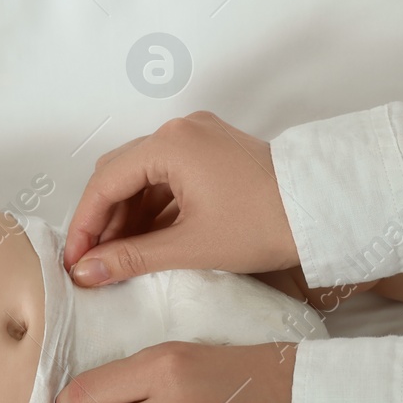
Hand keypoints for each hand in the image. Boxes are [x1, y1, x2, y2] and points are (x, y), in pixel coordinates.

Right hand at [62, 111, 298, 285]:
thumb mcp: (190, 247)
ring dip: (129, 216)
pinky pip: (168, 177)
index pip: (105, 182)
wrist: (327, 212)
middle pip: (120, 174)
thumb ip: (131, 258)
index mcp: (171, 144)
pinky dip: (154, 209)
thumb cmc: (267, 224)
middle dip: (104, 220)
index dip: (84, 224)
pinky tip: (149, 242)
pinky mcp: (214, 152)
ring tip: (120, 258)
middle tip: (93, 261)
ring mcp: (199, 138)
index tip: (74, 259)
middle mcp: (180, 130)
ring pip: (143, 177)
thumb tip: (86, 271)